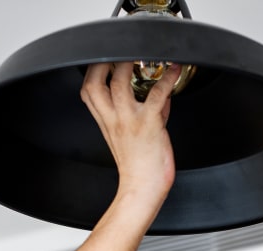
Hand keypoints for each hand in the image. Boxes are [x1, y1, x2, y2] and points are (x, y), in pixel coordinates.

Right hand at [80, 61, 181, 207]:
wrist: (143, 188)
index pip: (88, 90)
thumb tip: (159, 94)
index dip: (92, 70)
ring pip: (120, 83)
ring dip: (129, 64)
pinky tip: (174, 70)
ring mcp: (129, 120)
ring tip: (143, 53)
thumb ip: (145, 111)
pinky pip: (157, 95)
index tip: (102, 58)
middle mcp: (114, 118)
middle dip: (103, 61)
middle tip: (118, 51)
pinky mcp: (149, 124)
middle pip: (95, 82)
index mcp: (106, 121)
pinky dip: (168, 79)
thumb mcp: (133, 137)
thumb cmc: (138, 166)